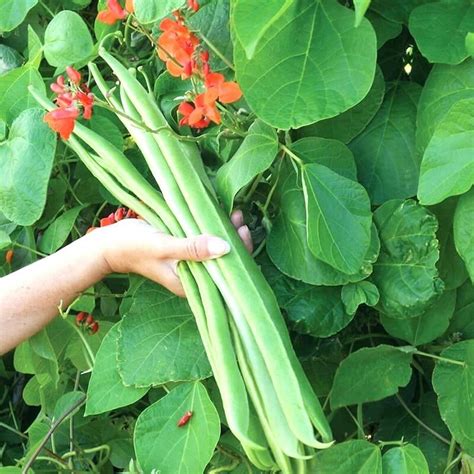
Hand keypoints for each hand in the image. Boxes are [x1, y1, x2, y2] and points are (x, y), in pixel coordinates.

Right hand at [95, 210, 251, 295]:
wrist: (109, 243)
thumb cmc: (133, 247)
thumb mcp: (164, 246)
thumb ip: (192, 249)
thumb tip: (225, 247)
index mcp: (191, 284)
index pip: (224, 275)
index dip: (238, 255)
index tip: (242, 232)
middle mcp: (194, 276)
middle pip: (223, 262)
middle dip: (235, 241)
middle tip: (239, 219)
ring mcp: (189, 263)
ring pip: (215, 249)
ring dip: (226, 232)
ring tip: (235, 214)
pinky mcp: (185, 250)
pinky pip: (205, 241)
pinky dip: (213, 229)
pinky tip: (220, 215)